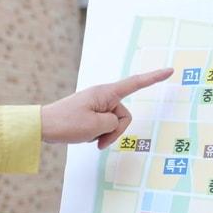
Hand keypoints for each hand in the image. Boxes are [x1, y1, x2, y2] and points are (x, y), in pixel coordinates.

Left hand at [40, 68, 173, 148]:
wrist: (42, 126)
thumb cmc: (67, 123)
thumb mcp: (96, 126)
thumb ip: (113, 124)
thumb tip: (112, 124)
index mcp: (106, 93)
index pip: (135, 84)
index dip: (154, 78)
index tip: (170, 71)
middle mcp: (103, 96)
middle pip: (123, 116)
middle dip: (115, 132)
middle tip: (98, 142)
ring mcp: (96, 106)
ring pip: (113, 124)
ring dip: (104, 135)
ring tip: (87, 137)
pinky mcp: (90, 114)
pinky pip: (102, 126)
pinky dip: (96, 134)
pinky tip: (83, 136)